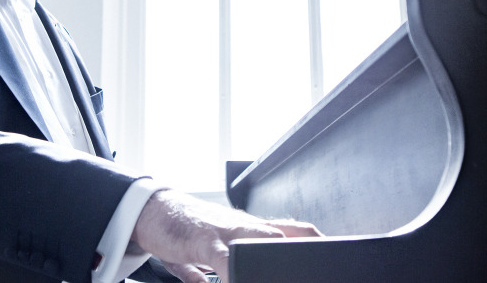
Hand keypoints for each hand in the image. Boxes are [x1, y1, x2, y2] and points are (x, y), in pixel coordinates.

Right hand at [130, 189, 321, 282]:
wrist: (152, 210)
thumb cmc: (186, 231)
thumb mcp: (215, 252)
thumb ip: (226, 270)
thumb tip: (232, 282)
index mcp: (252, 230)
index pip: (296, 232)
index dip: (318, 245)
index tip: (334, 259)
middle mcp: (245, 227)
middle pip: (286, 236)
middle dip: (305, 255)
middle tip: (321, 273)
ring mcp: (226, 231)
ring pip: (262, 241)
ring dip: (276, 260)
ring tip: (284, 276)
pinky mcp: (203, 241)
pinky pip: (225, 258)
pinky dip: (234, 273)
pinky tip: (234, 280)